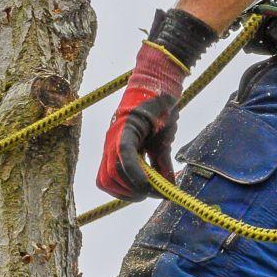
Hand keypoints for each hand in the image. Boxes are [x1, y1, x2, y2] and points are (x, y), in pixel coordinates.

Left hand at [96, 9, 218, 199]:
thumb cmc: (160, 111)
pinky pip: (123, 156)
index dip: (125, 193)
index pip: (109, 180)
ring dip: (133, 186)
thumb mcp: (161, 144)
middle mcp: (110, 143)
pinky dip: (134, 172)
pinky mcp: (125, 128)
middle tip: (150, 192)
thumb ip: (161, 166)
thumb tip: (169, 190)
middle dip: (129, 193)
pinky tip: (148, 180)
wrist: (161, 82)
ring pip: (112, 174)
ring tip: (153, 185)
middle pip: (107, 181)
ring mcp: (115, 135)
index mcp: (116, 148)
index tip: (146, 194)